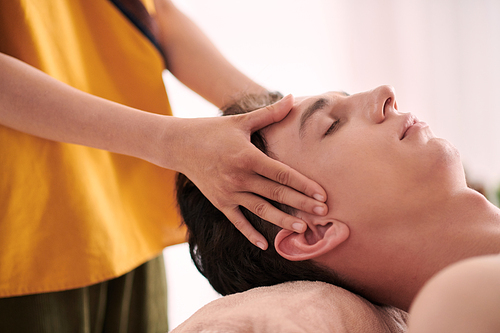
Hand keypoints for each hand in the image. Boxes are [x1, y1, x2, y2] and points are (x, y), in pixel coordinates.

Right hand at [171, 95, 327, 248]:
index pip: (282, 174)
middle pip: (277, 194)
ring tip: (303, 229)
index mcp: (247, 156)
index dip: (304, 184)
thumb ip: (269, 113)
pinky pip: (238, 221)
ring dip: (283, 221)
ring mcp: (228, 192)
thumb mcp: (241, 121)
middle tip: (323, 212)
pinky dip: (250, 233)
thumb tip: (292, 97)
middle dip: (302, 204)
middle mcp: (239, 177)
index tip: (322, 194)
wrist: (179, 145)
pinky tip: (264, 244)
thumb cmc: (213, 130)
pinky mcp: (219, 202)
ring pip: (261, 210)